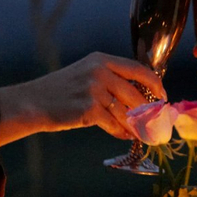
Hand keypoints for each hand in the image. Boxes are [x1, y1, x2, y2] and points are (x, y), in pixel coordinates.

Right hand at [0, 52, 165, 145]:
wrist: (33, 102)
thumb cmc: (60, 91)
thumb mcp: (85, 74)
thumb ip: (110, 80)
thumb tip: (138, 97)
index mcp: (101, 60)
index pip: (138, 69)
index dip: (155, 84)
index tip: (162, 96)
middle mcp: (100, 72)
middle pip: (135, 94)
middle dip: (147, 110)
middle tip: (154, 121)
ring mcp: (94, 90)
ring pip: (126, 112)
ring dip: (136, 125)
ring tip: (142, 132)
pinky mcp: (89, 109)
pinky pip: (114, 124)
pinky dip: (121, 132)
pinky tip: (125, 136)